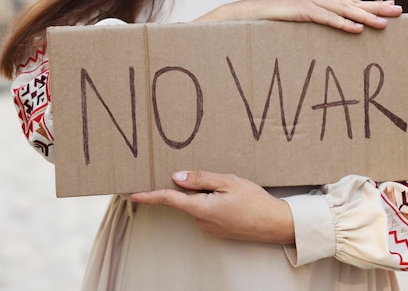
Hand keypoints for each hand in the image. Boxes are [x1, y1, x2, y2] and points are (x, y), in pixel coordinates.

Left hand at [129, 171, 294, 243]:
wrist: (275, 224)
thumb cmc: (254, 202)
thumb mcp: (228, 182)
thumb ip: (201, 179)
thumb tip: (177, 177)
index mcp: (201, 208)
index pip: (169, 199)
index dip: (149, 195)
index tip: (132, 193)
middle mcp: (201, 221)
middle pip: (185, 199)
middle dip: (191, 186)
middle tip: (209, 177)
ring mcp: (209, 227)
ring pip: (198, 204)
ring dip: (205, 193)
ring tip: (229, 188)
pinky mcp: (217, 229)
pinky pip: (207, 211)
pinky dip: (212, 201)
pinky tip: (230, 197)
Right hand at [196, 0, 402, 32]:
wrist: (241, 15)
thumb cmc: (268, 22)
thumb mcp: (294, 20)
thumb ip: (312, 22)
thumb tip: (329, 32)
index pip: (349, 1)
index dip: (370, 4)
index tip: (391, 6)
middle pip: (352, 2)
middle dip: (376, 7)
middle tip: (399, 12)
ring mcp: (307, 1)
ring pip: (342, 9)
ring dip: (365, 16)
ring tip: (384, 23)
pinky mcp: (298, 10)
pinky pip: (324, 18)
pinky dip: (341, 23)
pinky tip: (357, 28)